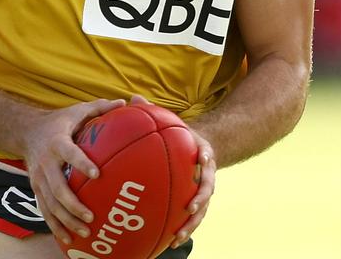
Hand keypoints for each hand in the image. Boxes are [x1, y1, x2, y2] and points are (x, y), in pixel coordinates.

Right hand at [20, 98, 125, 244]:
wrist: (25, 131)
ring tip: (85, 232)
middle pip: (57, 188)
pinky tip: (69, 239)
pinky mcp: (35, 189)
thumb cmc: (59, 122)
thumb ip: (100, 107)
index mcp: (57, 143)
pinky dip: (56, 226)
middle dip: (74, 205)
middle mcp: (46, 163)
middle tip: (92, 216)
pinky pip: (45, 211)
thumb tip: (126, 102)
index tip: (97, 174)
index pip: (70, 153)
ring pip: (51, 204)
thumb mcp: (77, 110)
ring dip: (67, 220)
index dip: (82, 163)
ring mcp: (38, 178)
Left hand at [117, 96, 217, 248]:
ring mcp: (202, 190)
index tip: (202, 161)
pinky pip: (190, 219)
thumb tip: (133, 99)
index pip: (207, 157)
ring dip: (191, 224)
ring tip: (177, 237)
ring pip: (201, 210)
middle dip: (199, 202)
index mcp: (201, 152)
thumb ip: (152, 112)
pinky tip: (169, 243)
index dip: (206, 161)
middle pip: (207, 189)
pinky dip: (182, 230)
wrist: (196, 148)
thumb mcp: (169, 122)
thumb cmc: (178, 135)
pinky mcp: (194, 202)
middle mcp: (205, 174)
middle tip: (188, 210)